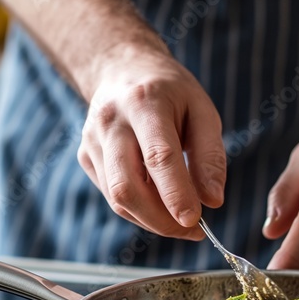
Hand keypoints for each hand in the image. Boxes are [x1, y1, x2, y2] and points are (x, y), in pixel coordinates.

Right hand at [77, 46, 225, 238]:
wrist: (122, 69)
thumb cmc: (169, 92)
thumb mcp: (202, 110)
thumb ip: (210, 156)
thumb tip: (213, 201)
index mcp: (144, 102)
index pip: (158, 157)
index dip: (176, 194)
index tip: (197, 221)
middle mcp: (111, 122)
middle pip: (127, 187)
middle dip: (161, 219)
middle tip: (192, 230)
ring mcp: (92, 141)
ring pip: (117, 199)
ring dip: (152, 220)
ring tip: (180, 221)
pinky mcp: (86, 157)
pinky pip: (112, 196)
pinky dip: (139, 210)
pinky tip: (159, 204)